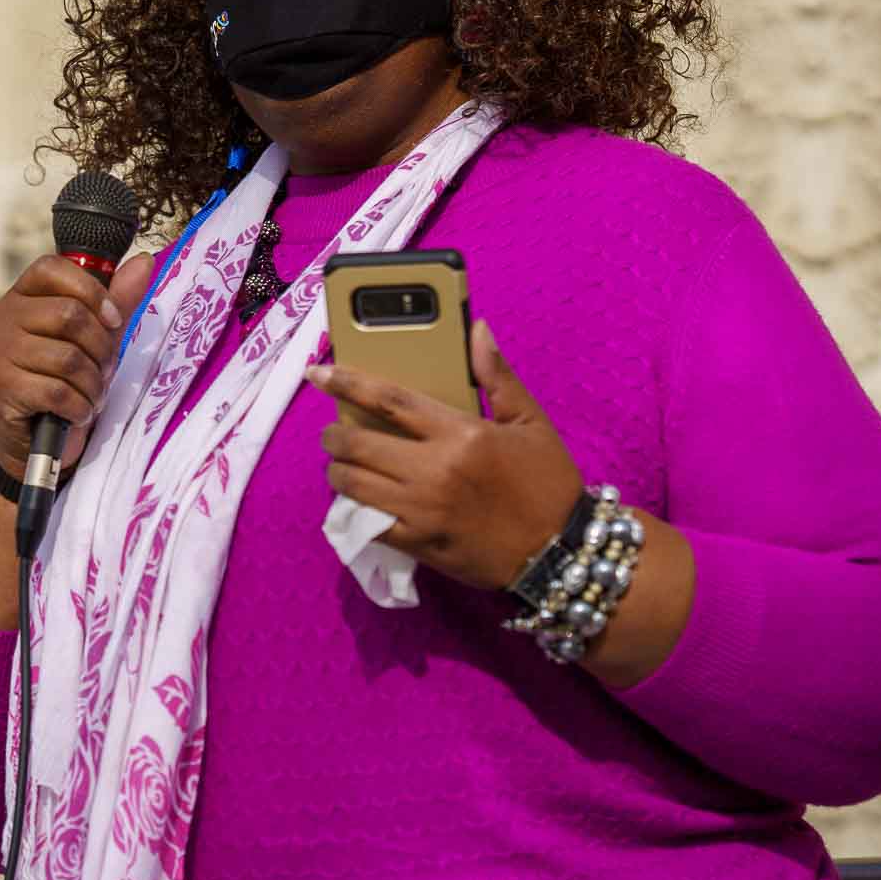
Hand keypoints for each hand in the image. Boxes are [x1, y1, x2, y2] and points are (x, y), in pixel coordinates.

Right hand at [0, 252, 156, 472]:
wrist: (36, 441)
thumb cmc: (64, 380)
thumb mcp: (96, 336)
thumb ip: (117, 300)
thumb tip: (145, 261)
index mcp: (23, 296)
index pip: (53, 268)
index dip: (91, 291)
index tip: (113, 320)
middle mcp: (4, 319)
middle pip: (69, 314)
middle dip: (101, 348)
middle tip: (105, 370)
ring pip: (67, 357)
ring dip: (93, 384)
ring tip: (92, 395)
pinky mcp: (2, 388)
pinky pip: (57, 391)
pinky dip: (79, 407)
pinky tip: (77, 412)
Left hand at [305, 320, 581, 590]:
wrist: (563, 551)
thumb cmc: (547, 482)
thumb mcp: (531, 422)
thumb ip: (498, 376)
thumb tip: (476, 328)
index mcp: (461, 433)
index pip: (390, 400)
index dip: (348, 383)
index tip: (317, 373)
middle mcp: (435, 470)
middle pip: (360, 445)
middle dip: (333, 436)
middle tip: (331, 433)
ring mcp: (423, 510)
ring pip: (355, 484)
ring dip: (338, 471)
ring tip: (341, 465)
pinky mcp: (419, 544)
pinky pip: (368, 523)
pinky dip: (354, 508)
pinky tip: (357, 499)